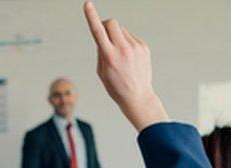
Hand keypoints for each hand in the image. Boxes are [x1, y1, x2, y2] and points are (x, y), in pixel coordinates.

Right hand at [82, 1, 168, 130]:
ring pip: (121, 30)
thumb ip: (101, 51)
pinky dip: (126, 43)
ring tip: (119, 55)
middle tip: (103, 35)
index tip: (87, 4)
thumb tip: (104, 35)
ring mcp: (135, 47)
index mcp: (109, 56)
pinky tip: (128, 58)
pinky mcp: (143, 47)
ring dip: (116, 37)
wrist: (138, 96)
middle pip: (112, 23)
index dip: (91, 16)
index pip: (98, 32)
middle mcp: (123, 49)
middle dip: (105, 25)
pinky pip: (130, 37)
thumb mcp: (101, 71)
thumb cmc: (115, 86)